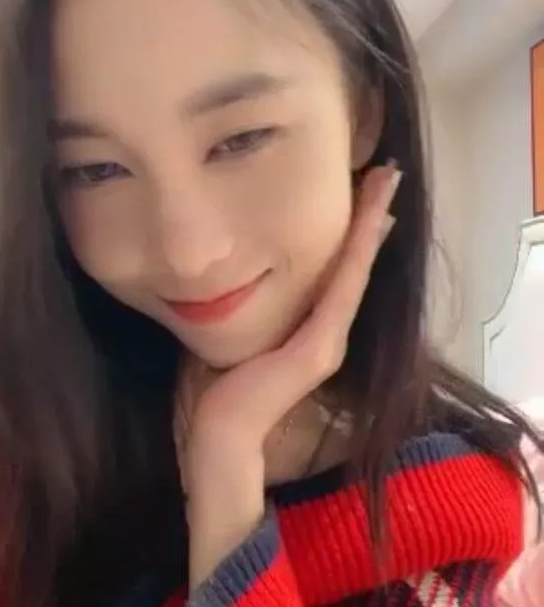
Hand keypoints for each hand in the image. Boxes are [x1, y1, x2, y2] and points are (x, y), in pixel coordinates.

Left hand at [184, 162, 400, 588]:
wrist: (219, 434)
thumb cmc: (218, 387)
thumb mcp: (238, 329)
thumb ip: (249, 302)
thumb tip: (235, 265)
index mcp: (309, 328)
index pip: (337, 268)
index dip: (353, 229)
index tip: (364, 189)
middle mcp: (328, 331)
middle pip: (354, 262)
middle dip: (371, 216)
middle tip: (387, 172)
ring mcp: (329, 340)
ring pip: (355, 269)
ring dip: (371, 224)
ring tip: (384, 184)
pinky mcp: (321, 349)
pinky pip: (343, 289)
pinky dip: (357, 253)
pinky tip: (369, 221)